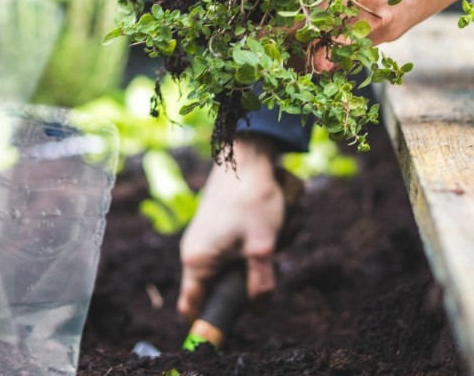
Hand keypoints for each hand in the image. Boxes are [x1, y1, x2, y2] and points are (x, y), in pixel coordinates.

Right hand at [177, 134, 284, 321]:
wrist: (247, 154)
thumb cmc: (251, 198)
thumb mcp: (262, 246)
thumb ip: (261, 284)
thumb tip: (259, 310)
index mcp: (196, 261)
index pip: (192, 307)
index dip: (211, 320)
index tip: (236, 318)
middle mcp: (196, 250)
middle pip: (225, 285)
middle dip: (256, 275)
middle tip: (274, 252)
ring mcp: (209, 236)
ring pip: (240, 262)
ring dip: (266, 251)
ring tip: (281, 226)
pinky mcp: (222, 223)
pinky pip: (243, 243)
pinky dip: (262, 235)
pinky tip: (278, 217)